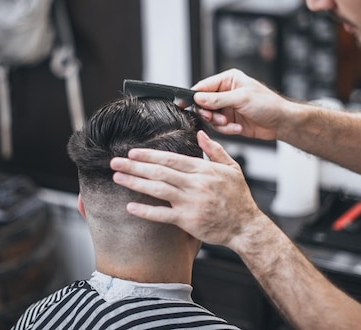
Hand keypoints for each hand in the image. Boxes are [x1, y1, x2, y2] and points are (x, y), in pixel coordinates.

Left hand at [109, 130, 263, 246]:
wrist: (245, 226)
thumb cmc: (238, 198)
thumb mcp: (231, 168)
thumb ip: (214, 150)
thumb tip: (201, 134)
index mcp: (203, 170)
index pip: (171, 159)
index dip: (150, 155)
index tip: (132, 152)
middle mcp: (195, 184)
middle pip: (160, 172)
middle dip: (135, 166)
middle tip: (115, 162)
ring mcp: (191, 202)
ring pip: (158, 189)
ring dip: (135, 183)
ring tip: (118, 178)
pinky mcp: (188, 220)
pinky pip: (163, 215)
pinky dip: (145, 211)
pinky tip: (130, 206)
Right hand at [192, 69, 294, 140]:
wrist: (281, 122)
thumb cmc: (268, 104)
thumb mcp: (241, 99)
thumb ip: (218, 99)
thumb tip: (198, 98)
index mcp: (228, 80)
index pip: (203, 86)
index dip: (194, 96)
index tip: (185, 104)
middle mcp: (226, 93)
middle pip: (203, 103)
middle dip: (208, 113)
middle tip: (213, 117)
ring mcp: (227, 107)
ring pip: (210, 117)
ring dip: (219, 123)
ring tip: (229, 123)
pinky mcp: (230, 121)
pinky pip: (219, 127)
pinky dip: (227, 129)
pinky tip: (238, 128)